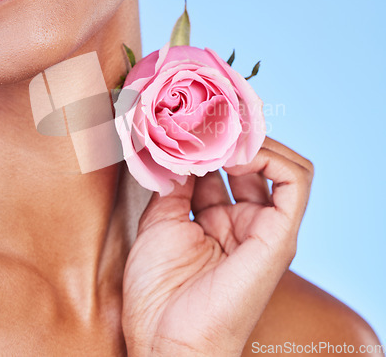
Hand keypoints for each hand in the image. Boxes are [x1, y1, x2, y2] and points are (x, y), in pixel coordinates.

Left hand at [122, 137, 313, 355]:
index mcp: (218, 220)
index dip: (211, 143)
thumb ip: (176, 184)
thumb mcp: (160, 222)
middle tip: (208, 118)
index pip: (224, 167)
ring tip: (221, 133)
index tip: (189, 123)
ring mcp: (265, 228)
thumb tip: (182, 148)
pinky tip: (235, 153)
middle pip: (252, 163)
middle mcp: (245, 220)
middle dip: (233, 136)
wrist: (166, 339)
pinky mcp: (279, 237)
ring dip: (252, 142)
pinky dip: (271, 157)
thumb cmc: (158, 290)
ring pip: (282, 165)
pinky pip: (294, 182)